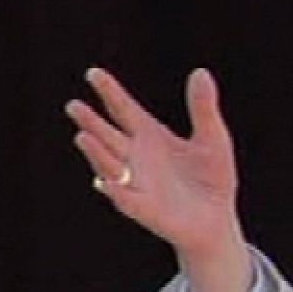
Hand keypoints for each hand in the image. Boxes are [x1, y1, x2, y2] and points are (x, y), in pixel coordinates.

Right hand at [66, 67, 251, 291]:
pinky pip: (125, 198)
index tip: (94, 73)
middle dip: (91, 122)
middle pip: (108, 135)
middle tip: (75, 105)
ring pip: (109, 165)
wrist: (217, 219)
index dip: (109, 92)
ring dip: (96, 152)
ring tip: (83, 137)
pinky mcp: (143, 208)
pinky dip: (115, 190)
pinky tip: (105, 182)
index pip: (124, 110)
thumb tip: (201, 72)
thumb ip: (203, 108)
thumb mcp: (212, 138)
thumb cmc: (212, 178)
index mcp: (151, 136)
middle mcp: (136, 157)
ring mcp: (136, 182)